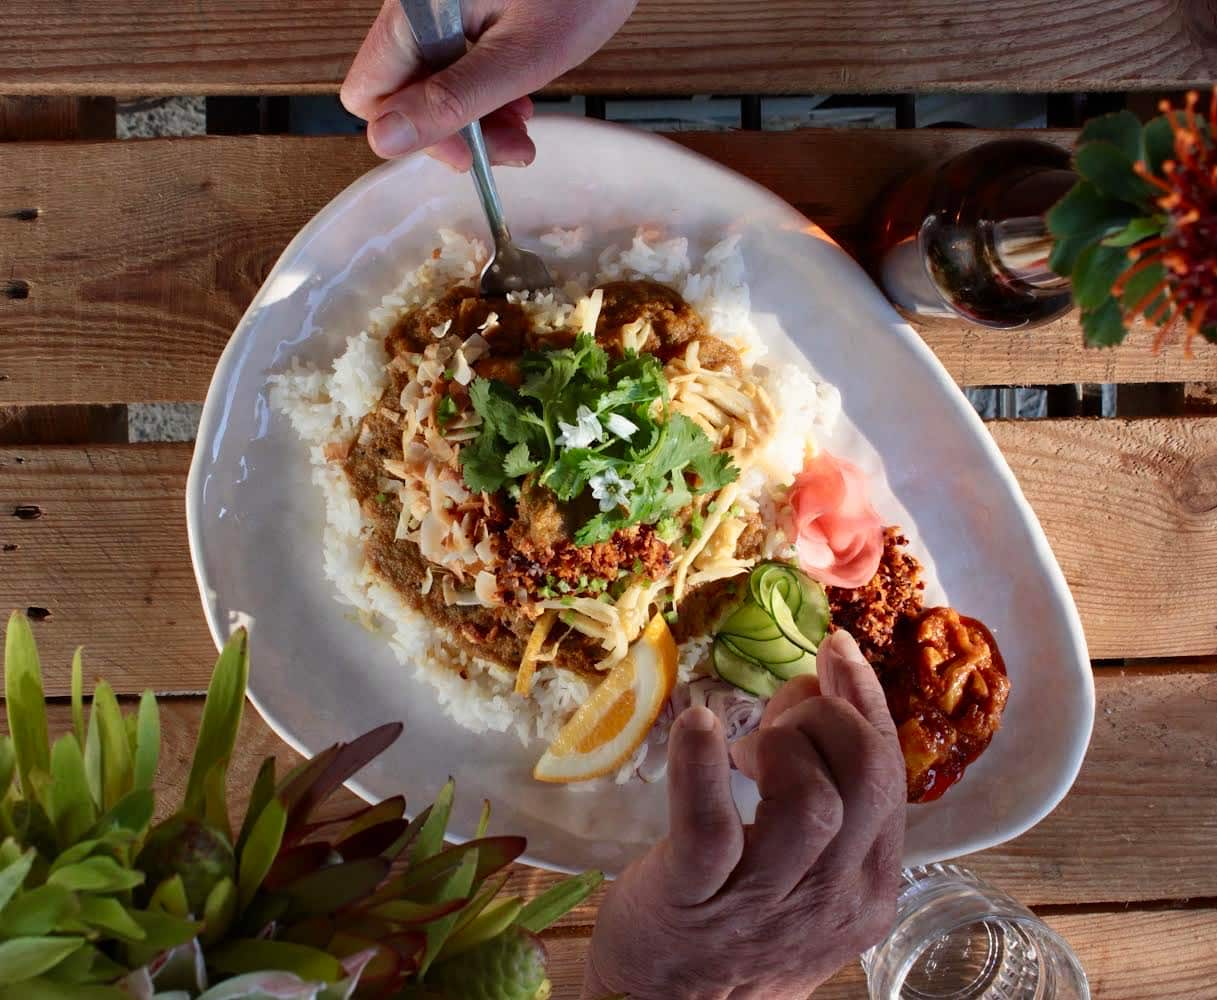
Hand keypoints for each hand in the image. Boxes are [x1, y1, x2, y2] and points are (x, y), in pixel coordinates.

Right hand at [341, 0, 636, 168]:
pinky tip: (518, 100)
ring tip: (522, 129)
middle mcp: (419, 4)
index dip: (414, 133)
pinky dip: (485, 92)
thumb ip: (454, 99)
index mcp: (419, 6)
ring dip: (475, 119)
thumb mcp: (522, 56)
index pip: (370, 91)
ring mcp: (440, 8)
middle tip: (512, 148)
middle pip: (403, 91)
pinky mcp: (462, 11)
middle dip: (456, 131)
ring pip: (432, 83)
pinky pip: (455, 64)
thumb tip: (385, 139)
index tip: (467, 153)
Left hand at [583, 631, 905, 998]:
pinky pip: (710, 827)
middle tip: (777, 712)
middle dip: (826, 716)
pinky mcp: (696, 902)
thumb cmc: (740, 926)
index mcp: (869, 884)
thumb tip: (825, 693)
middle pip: (864, 777)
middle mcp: (832, 898)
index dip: (864, 701)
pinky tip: (695, 729)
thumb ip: (832, 802)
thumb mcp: (810, 875)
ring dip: (778, 746)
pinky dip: (702, 768)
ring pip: (810, 803)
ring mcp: (766, 904)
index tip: (837, 651)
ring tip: (740, 747)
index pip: (890, 774)